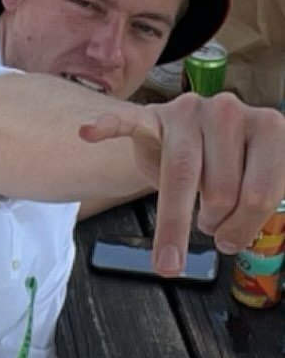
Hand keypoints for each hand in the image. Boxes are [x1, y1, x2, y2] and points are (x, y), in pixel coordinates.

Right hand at [80, 93, 284, 276]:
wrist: (186, 135)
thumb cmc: (224, 165)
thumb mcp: (253, 181)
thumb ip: (257, 204)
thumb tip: (238, 241)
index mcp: (269, 127)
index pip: (260, 191)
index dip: (243, 227)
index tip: (229, 247)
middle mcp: (229, 110)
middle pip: (219, 190)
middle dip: (212, 222)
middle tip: (208, 226)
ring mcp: (186, 111)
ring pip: (181, 177)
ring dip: (176, 219)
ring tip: (179, 228)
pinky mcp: (149, 116)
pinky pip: (126, 121)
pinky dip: (108, 126)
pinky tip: (89, 132)